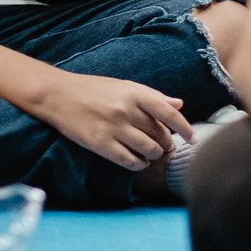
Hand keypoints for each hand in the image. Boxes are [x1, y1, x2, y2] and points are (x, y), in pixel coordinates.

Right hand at [25, 71, 194, 170]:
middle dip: (167, 144)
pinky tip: (139, 162)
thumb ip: (152, 96)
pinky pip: (128, 161)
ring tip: (151, 154)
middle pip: (159, 134)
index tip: (192, 138)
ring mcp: (113, 128)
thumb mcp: (124, 86)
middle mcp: (126, 110)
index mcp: (134, 93)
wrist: (58, 95)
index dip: (185, 128)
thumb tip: (179, 105)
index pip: (169, 113)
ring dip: (154, 155)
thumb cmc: (94, 89)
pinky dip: (138, 165)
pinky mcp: (99, 144)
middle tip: (165, 146)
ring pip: (148, 150)